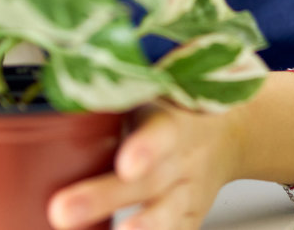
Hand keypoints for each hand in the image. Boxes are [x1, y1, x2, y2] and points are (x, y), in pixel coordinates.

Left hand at [46, 102, 243, 229]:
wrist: (232, 132)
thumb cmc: (179, 106)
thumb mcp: (157, 87)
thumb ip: (122, 88)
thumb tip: (68, 77)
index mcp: (172, 120)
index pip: (161, 133)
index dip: (145, 149)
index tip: (125, 164)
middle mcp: (183, 161)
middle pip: (148, 182)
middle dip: (103, 198)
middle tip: (62, 211)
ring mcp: (188, 195)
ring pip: (163, 218)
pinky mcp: (188, 219)